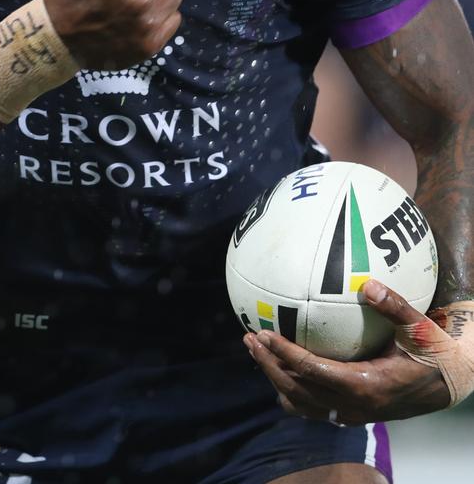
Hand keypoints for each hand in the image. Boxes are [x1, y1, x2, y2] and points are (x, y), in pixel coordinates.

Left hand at [243, 279, 450, 423]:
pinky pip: (312, 406)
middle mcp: (352, 405)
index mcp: (364, 385)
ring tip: (257, 351)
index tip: (262, 333)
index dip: (283, 353)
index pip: (311, 371)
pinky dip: (292, 389)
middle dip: (268, 366)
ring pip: (301, 403)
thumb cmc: (432, 353)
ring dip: (276, 378)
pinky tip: (283, 366)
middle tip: (249, 339)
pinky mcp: (351, 413)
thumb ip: (394, 306)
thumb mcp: (419, 328)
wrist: (446, 386)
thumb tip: (367, 283)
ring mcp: (350, 414)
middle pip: (296, 391)